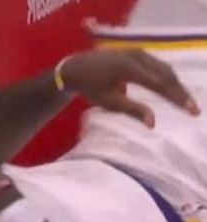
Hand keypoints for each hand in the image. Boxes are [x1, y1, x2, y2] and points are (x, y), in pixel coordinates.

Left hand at [62, 48, 199, 126]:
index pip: (160, 84)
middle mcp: (137, 56)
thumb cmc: (90, 87)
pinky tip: (172, 88)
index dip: (177, 98)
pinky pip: (157, 65)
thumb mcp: (109, 102)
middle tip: (193, 108)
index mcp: (129, 68)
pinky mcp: (137, 52)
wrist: (75, 68)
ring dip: (175, 84)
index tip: (191, 110)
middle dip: (180, 92)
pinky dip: (166, 77)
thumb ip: (132, 110)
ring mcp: (138, 52)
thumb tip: (153, 123)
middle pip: (167, 75)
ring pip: (164, 68)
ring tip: (184, 101)